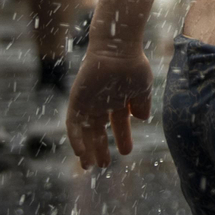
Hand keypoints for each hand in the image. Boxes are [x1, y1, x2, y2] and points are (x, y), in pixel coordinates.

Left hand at [65, 49, 154, 168]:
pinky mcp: (77, 100)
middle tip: (103, 165)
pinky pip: (73, 123)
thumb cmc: (133, 66)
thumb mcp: (142, 89)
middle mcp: (102, 103)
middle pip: (98, 130)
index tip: (126, 153)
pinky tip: (79, 152)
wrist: (119, 49)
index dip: (122, 138)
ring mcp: (88, 102)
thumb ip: (141, 104)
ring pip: (85, 130)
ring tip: (89, 166)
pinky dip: (75, 138)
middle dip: (100, 148)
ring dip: (86, 148)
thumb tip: (142, 118)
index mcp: (118, 100)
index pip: (117, 124)